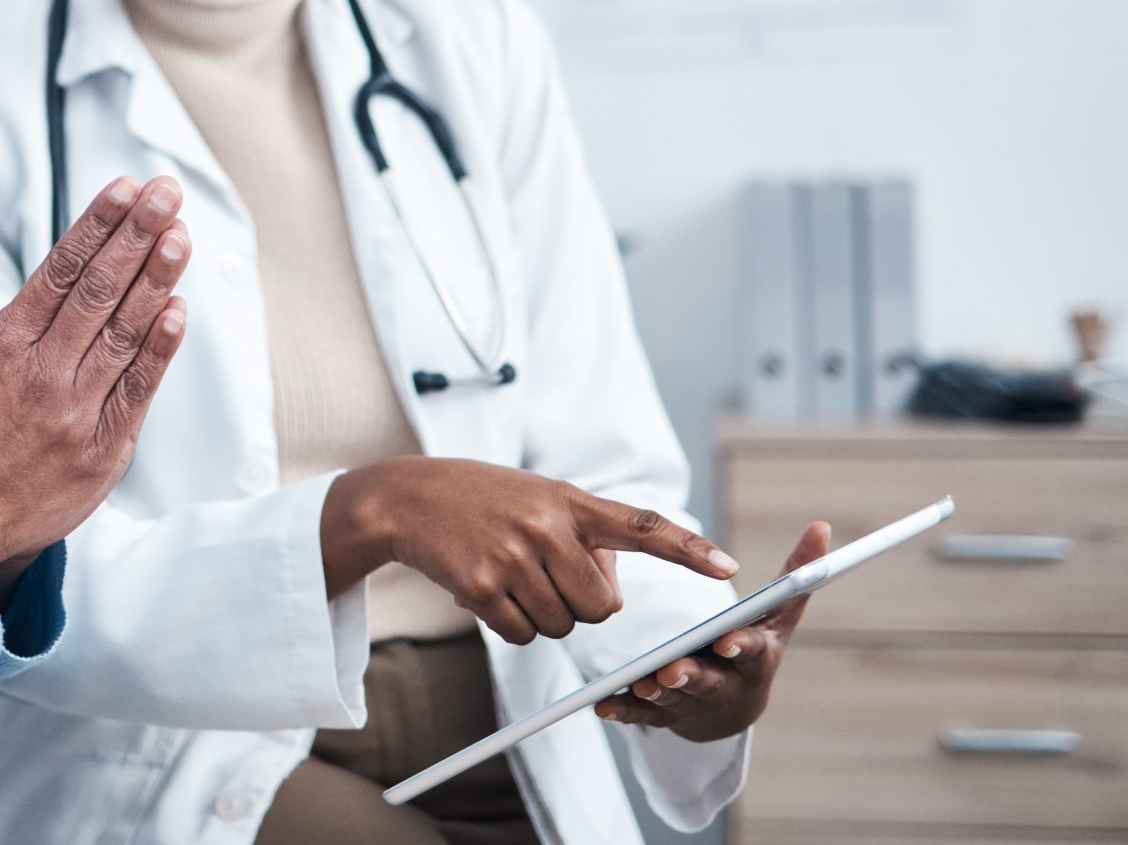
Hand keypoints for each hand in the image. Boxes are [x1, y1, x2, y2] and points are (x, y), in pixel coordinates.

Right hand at [0, 176, 190, 575]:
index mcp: (3, 346)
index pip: (60, 270)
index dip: (97, 224)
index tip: (126, 188)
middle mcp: (43, 373)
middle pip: (100, 291)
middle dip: (137, 235)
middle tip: (167, 193)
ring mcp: (75, 413)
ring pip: (125, 334)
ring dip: (157, 280)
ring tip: (181, 236)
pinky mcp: (101, 452)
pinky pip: (137, 392)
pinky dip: (159, 351)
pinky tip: (178, 311)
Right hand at [321, 458, 740, 645]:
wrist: (405, 497)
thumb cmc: (480, 499)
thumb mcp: (538, 498)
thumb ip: (583, 537)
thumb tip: (610, 596)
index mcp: (569, 501)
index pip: (640, 525)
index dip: (687, 549)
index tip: (728, 568)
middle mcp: (546, 527)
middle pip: (601, 607)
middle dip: (580, 606)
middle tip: (543, 577)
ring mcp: (513, 557)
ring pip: (562, 626)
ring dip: (542, 616)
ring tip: (508, 575)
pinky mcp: (482, 587)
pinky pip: (523, 635)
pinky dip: (511, 625)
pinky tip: (487, 591)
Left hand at [595, 521, 829, 740]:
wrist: (736, 705)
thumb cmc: (757, 644)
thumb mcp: (779, 614)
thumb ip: (797, 574)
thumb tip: (822, 526)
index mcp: (756, 658)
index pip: (753, 652)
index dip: (741, 647)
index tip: (727, 640)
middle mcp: (727, 684)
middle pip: (710, 681)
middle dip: (692, 676)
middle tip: (672, 670)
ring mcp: (695, 702)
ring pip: (675, 699)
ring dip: (658, 693)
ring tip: (642, 682)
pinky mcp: (666, 714)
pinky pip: (643, 714)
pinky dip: (625, 710)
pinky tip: (605, 705)